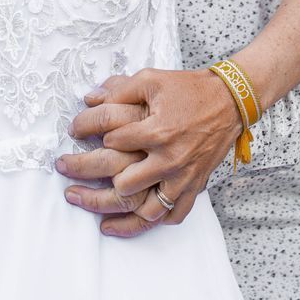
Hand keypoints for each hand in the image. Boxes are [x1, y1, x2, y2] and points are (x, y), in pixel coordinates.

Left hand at [55, 68, 242, 237]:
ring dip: (119, 211)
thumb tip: (89, 98)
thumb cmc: (189, 89)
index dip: (87, 132)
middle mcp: (169, 160)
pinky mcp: (195, 185)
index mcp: (157, 132)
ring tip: (96, 214)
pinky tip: (134, 219)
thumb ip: (119, 89)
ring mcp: (183, 177)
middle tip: (68, 173)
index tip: (75, 130)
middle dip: (91, 179)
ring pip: (146, 209)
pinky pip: (173, 215)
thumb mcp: (153, 79)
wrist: (231, 101)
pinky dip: (153, 220)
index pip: (110, 141)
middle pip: (122, 184)